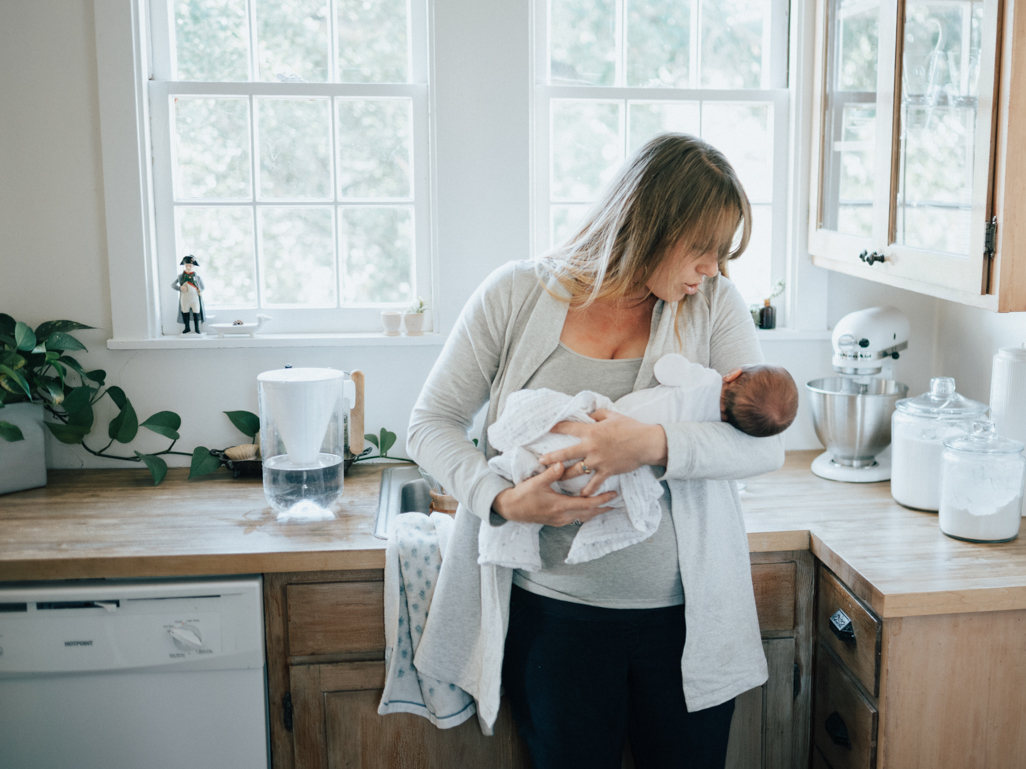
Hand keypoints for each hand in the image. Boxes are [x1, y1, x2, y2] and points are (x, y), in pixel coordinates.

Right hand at [492, 462, 617, 526]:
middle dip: (603, 508)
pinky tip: (588, 508)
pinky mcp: (556, 520)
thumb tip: (562, 464)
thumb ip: (550, 473)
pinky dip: (586, 513)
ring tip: (607, 506)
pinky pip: (576, 518)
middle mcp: (562, 516)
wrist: (511, 509)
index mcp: (560, 506)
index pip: (587, 504)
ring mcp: (560, 520)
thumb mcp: (536, 482)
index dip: (602, 500)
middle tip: (616, 502)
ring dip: (595, 511)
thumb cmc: (523, 495)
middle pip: (589, 513)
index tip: (613, 494)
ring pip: (583, 517)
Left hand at [537, 410, 667, 496]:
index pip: (569, 428)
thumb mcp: (613, 415)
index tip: (547, 428)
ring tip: (556, 479)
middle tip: (541, 461)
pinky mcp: (607, 471)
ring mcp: (598, 460)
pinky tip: (581, 495)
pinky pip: (594, 483)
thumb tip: (589, 414)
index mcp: (592, 431)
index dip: (557, 427)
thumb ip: (598, 414)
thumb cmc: (630, 427)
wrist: (646, 443)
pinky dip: (587, 490)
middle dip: (552, 458)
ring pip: (577, 471)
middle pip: (566, 454)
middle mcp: (591, 447)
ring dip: (565, 476)